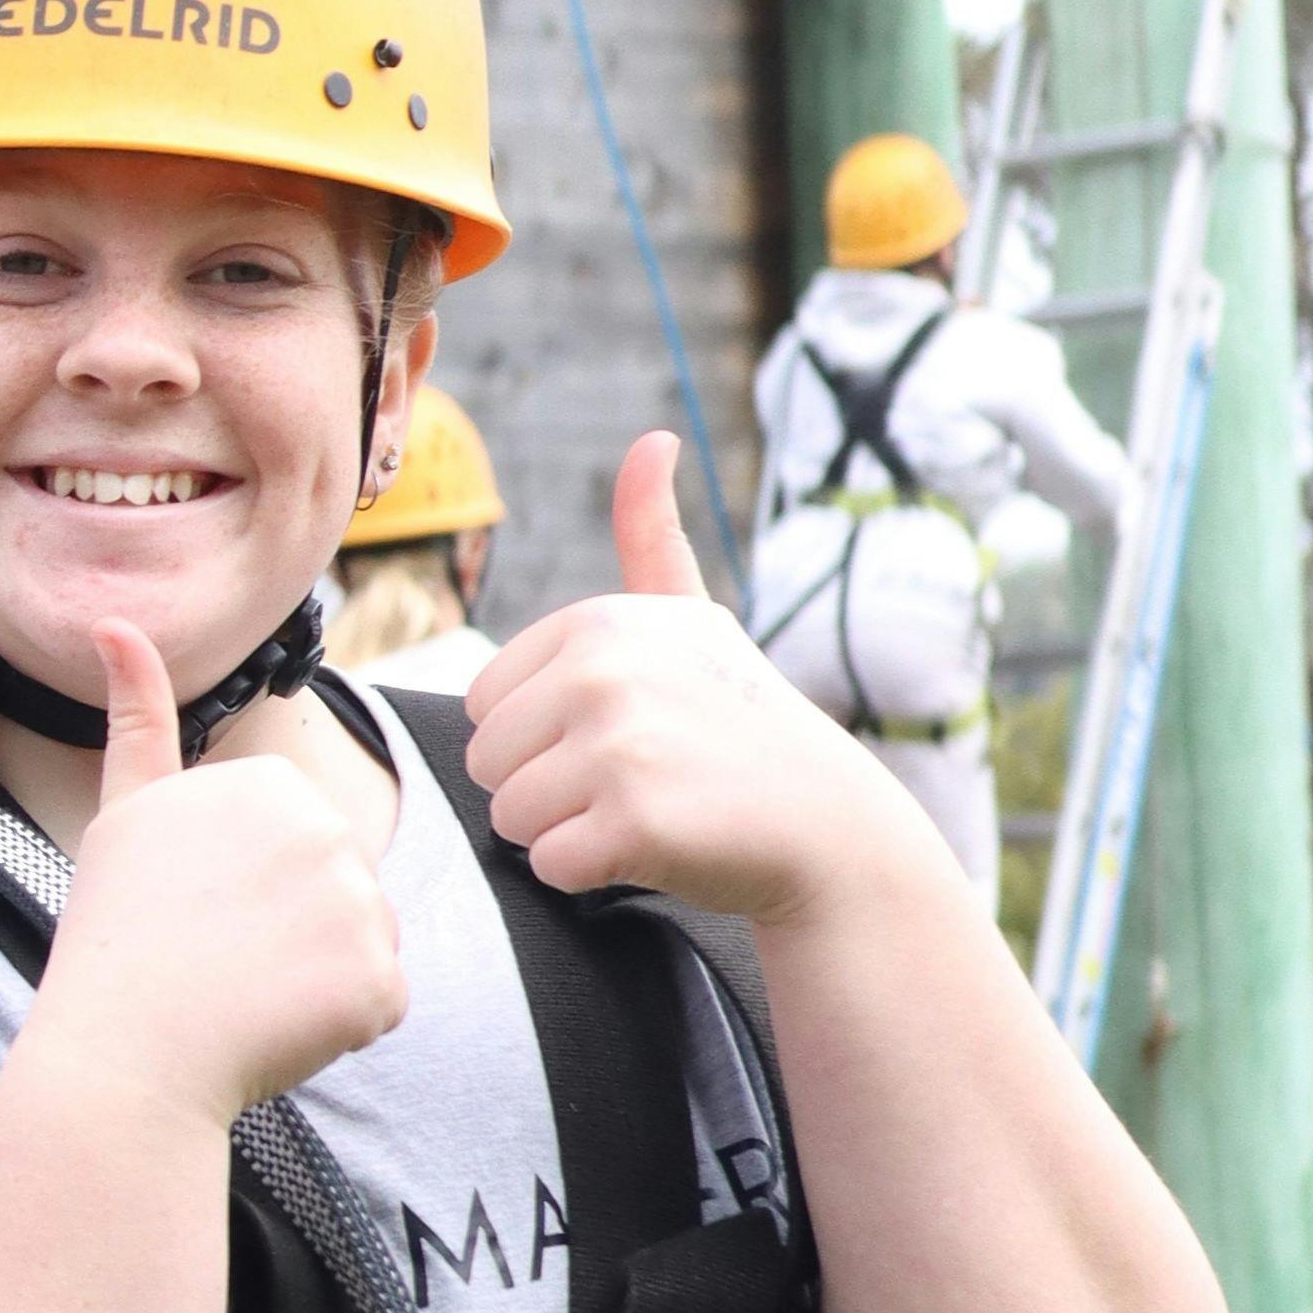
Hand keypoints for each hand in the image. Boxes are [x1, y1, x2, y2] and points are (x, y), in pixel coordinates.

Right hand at [39, 620, 405, 1125]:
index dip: (248, 886)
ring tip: (241, 996)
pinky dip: (335, 1028)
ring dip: (316, 978)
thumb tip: (114, 621)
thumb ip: (138, 715)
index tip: (195, 910)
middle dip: (292, 928)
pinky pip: (377, 1004)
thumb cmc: (116, 933)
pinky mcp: (379, 980)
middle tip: (216, 958)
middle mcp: (326, 830)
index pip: (297, 842)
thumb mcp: (124, 810)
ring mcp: (359, 906)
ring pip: (361, 943)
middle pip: (337, 887)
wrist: (123, 1048)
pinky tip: (273, 1028)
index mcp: (270, 784)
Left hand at [462, 434, 944, 920]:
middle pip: (486, 760)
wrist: (828, 825)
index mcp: (597, 622)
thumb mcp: (693, 617)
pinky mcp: (633, 823)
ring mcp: (618, 746)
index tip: (624, 730)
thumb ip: (651, 535)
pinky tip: (658, 847)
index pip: (484, 703)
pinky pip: (549, 866)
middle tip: (635, 778)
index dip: (542, 734)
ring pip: (509, 816)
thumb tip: (653, 437)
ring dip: (567, 832)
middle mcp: (603, 672)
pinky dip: (593, 875)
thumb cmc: (741, 723)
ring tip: (646, 808)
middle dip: (546, 786)